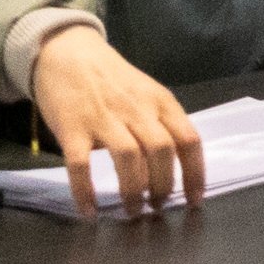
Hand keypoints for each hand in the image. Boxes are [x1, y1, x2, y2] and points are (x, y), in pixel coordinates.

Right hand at [31, 21, 204, 215]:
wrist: (69, 52)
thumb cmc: (113, 80)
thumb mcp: (147, 94)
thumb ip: (161, 122)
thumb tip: (176, 168)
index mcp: (161, 102)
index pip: (189, 140)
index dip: (195, 174)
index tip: (193, 201)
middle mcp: (137, 109)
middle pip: (161, 151)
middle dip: (163, 186)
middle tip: (156, 207)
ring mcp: (103, 118)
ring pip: (128, 158)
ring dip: (133, 190)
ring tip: (132, 210)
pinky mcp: (72, 127)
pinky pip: (80, 164)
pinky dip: (85, 191)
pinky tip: (89, 212)